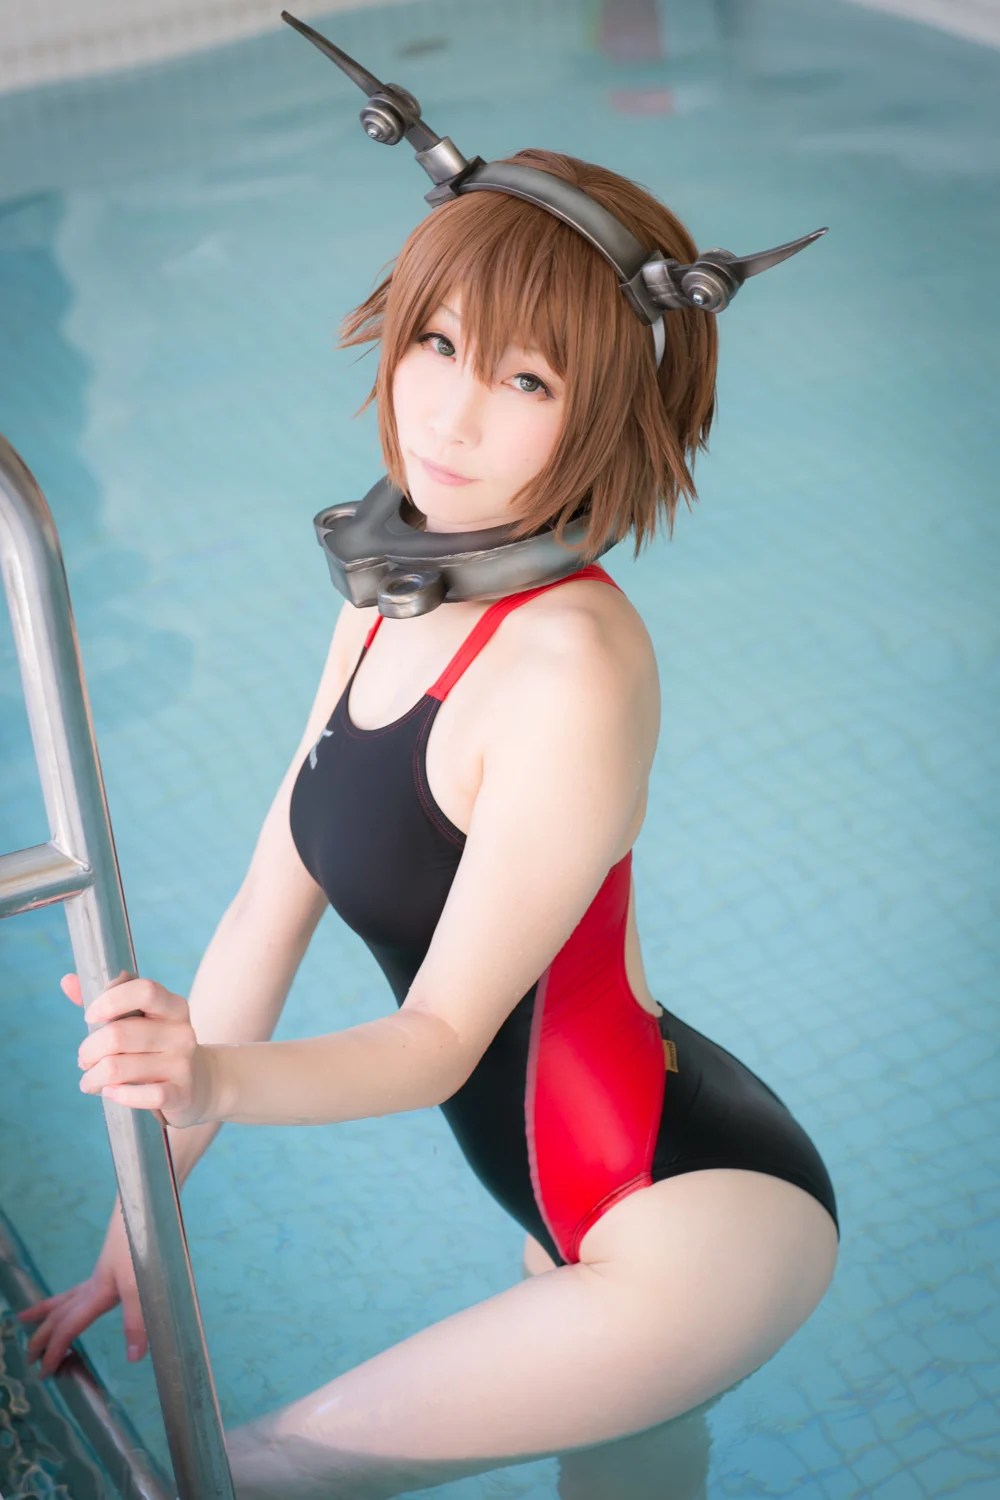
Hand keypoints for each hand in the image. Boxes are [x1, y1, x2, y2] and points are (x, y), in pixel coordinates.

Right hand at [16, 1199, 146, 1375]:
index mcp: (97, 1293)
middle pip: (60, 1313)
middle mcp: (94, 1284)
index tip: (44, 1372)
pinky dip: (68, 1295)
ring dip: (48, 1311)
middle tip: (28, 1355)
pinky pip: (79, 1286)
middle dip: (43, 1336)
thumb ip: (137, 1321)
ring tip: (27, 1318)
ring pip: (65, 1296)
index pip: (68, 1328)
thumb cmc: (141, 1243)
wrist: (145, 1204)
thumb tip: (132, 1358)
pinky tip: (80, 1292)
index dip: (55, 1351)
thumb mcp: (142, 1285)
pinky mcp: (111, 1261)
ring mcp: (101, 1271)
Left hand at [72, 972, 218, 1128]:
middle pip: (118, 1035)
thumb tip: (67, 981)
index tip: (89, 1016)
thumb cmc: (158, 1048)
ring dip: (93, 1077)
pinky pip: (143, 1095)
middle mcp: (181, 1032)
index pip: (144, 991)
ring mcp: (182, 1064)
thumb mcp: (142, 1021)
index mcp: (173, 1007)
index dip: (110, 1000)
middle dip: (88, 1050)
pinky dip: (118, 1095)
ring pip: (119, 1068)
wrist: (202, 1083)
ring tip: (90, 1081)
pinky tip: (110, 1093)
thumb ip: (106, 1001)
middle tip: (83, 1059)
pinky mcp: (181, 1094)